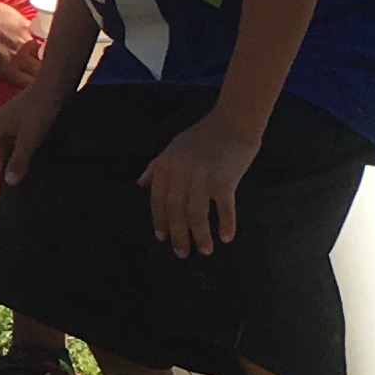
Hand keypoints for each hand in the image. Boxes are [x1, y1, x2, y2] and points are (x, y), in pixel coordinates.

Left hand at [0, 0, 44, 93]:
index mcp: (9, 71)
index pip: (30, 86)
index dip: (35, 91)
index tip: (35, 92)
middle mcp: (21, 58)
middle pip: (41, 71)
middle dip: (43, 75)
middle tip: (43, 77)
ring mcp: (26, 42)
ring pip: (43, 53)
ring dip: (43, 58)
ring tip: (43, 60)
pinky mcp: (27, 27)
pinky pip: (38, 36)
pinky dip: (37, 40)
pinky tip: (34, 41)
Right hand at [0, 66, 71, 187]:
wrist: (53, 84)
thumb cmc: (39, 110)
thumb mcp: (29, 138)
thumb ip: (19, 160)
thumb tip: (9, 182)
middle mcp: (0, 120)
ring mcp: (12, 116)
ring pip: (3, 139)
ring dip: (5, 154)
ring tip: (13, 169)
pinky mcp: (24, 114)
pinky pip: (13, 134)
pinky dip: (16, 146)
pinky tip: (28, 152)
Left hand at [140, 108, 261, 255]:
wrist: (233, 121)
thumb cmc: (203, 136)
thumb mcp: (173, 148)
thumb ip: (156, 167)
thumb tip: (141, 184)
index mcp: (166, 165)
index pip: (157, 200)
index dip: (160, 221)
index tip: (162, 238)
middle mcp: (180, 173)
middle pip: (175, 212)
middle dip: (178, 236)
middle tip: (182, 253)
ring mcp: (202, 178)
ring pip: (196, 216)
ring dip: (200, 237)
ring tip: (204, 251)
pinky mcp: (224, 181)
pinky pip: (223, 210)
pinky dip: (225, 225)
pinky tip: (226, 237)